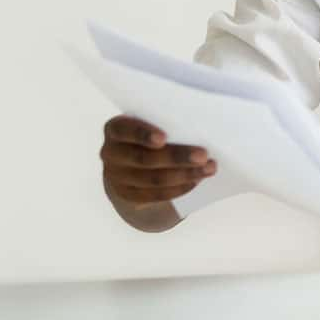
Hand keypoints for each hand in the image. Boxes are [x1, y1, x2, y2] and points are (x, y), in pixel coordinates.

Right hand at [101, 115, 215, 207]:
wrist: (129, 163)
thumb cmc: (147, 134)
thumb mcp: (148, 124)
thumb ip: (164, 124)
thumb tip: (198, 125)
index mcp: (114, 129)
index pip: (124, 130)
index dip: (142, 134)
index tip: (164, 138)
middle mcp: (110, 153)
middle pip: (144, 158)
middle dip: (176, 157)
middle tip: (203, 155)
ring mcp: (117, 177)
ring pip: (154, 179)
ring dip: (185, 175)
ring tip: (208, 169)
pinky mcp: (128, 195)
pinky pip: (156, 195)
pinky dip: (179, 188)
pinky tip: (196, 181)